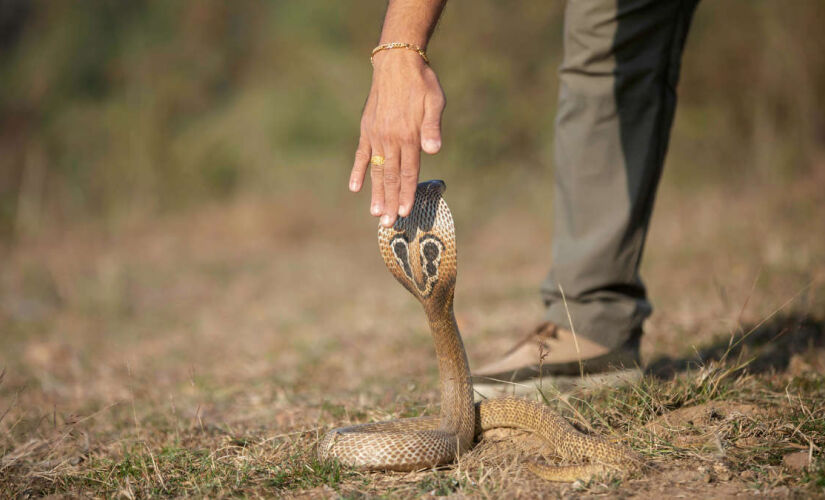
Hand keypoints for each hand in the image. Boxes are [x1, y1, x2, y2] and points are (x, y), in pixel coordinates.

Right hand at [349, 50, 445, 226]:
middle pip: (390, 176)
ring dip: (375, 193)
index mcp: (408, 136)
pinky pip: (361, 154)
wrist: (397, 63)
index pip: (408, 172)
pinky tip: (355, 188)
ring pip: (375, 170)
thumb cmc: (422, 83)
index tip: (404, 212)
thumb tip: (434, 149)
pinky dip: (358, 171)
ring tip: (375, 213)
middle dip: (390, 201)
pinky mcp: (367, 129)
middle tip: (388, 223)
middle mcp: (390, 139)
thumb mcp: (435, 101)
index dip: (406, 193)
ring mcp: (376, 135)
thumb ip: (432, 127)